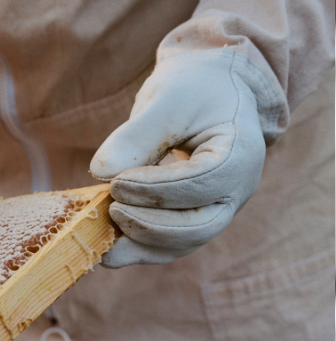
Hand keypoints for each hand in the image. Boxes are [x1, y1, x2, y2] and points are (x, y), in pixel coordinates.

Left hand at [90, 52, 267, 267]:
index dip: (155, 189)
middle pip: (199, 227)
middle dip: (149, 223)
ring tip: (101, 225)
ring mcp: (217, 210)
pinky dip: (137, 250)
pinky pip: (169, 247)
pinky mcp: (193, 220)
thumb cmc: (191, 90)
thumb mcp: (167, 98)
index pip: (202, 185)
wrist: (209, 93)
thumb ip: (137, 134)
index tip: (116, 182)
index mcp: (239, 155)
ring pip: (182, 244)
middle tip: (111, 205)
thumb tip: (101, 172)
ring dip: (139, 242)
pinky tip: (105, 249)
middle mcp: (236, 191)